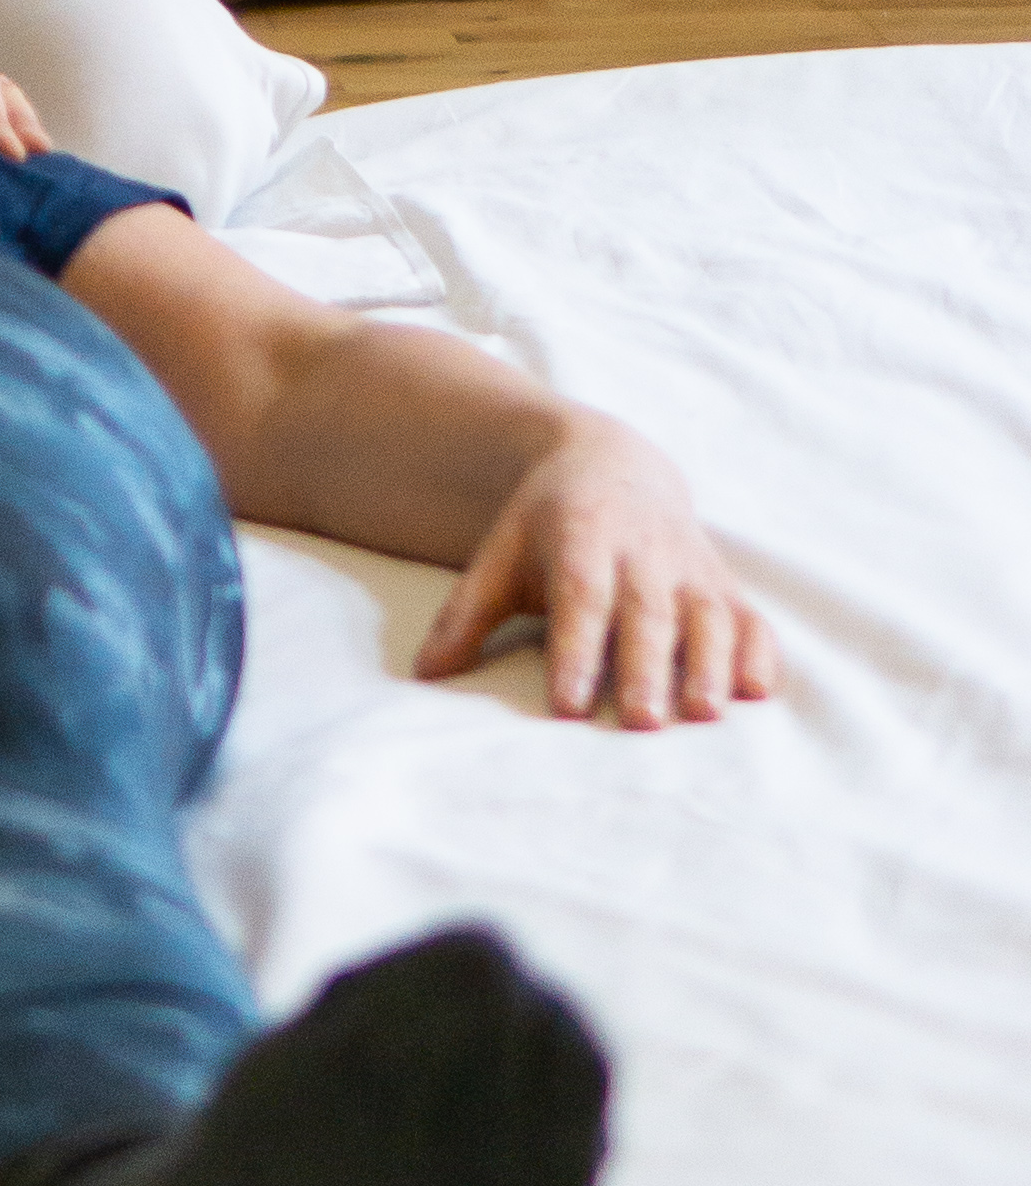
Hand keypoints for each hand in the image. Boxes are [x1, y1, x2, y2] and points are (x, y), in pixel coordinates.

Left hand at [416, 418, 777, 728]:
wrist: (613, 464)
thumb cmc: (547, 525)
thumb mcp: (500, 552)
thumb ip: (466, 612)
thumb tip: (425, 674)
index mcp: (580, 539)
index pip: (579, 598)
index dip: (576, 649)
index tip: (568, 704)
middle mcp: (641, 552)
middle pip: (646, 613)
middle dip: (645, 667)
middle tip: (642, 721)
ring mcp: (689, 566)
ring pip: (706, 616)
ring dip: (709, 663)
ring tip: (704, 712)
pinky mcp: (724, 582)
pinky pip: (750, 617)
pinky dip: (760, 650)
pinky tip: (760, 690)